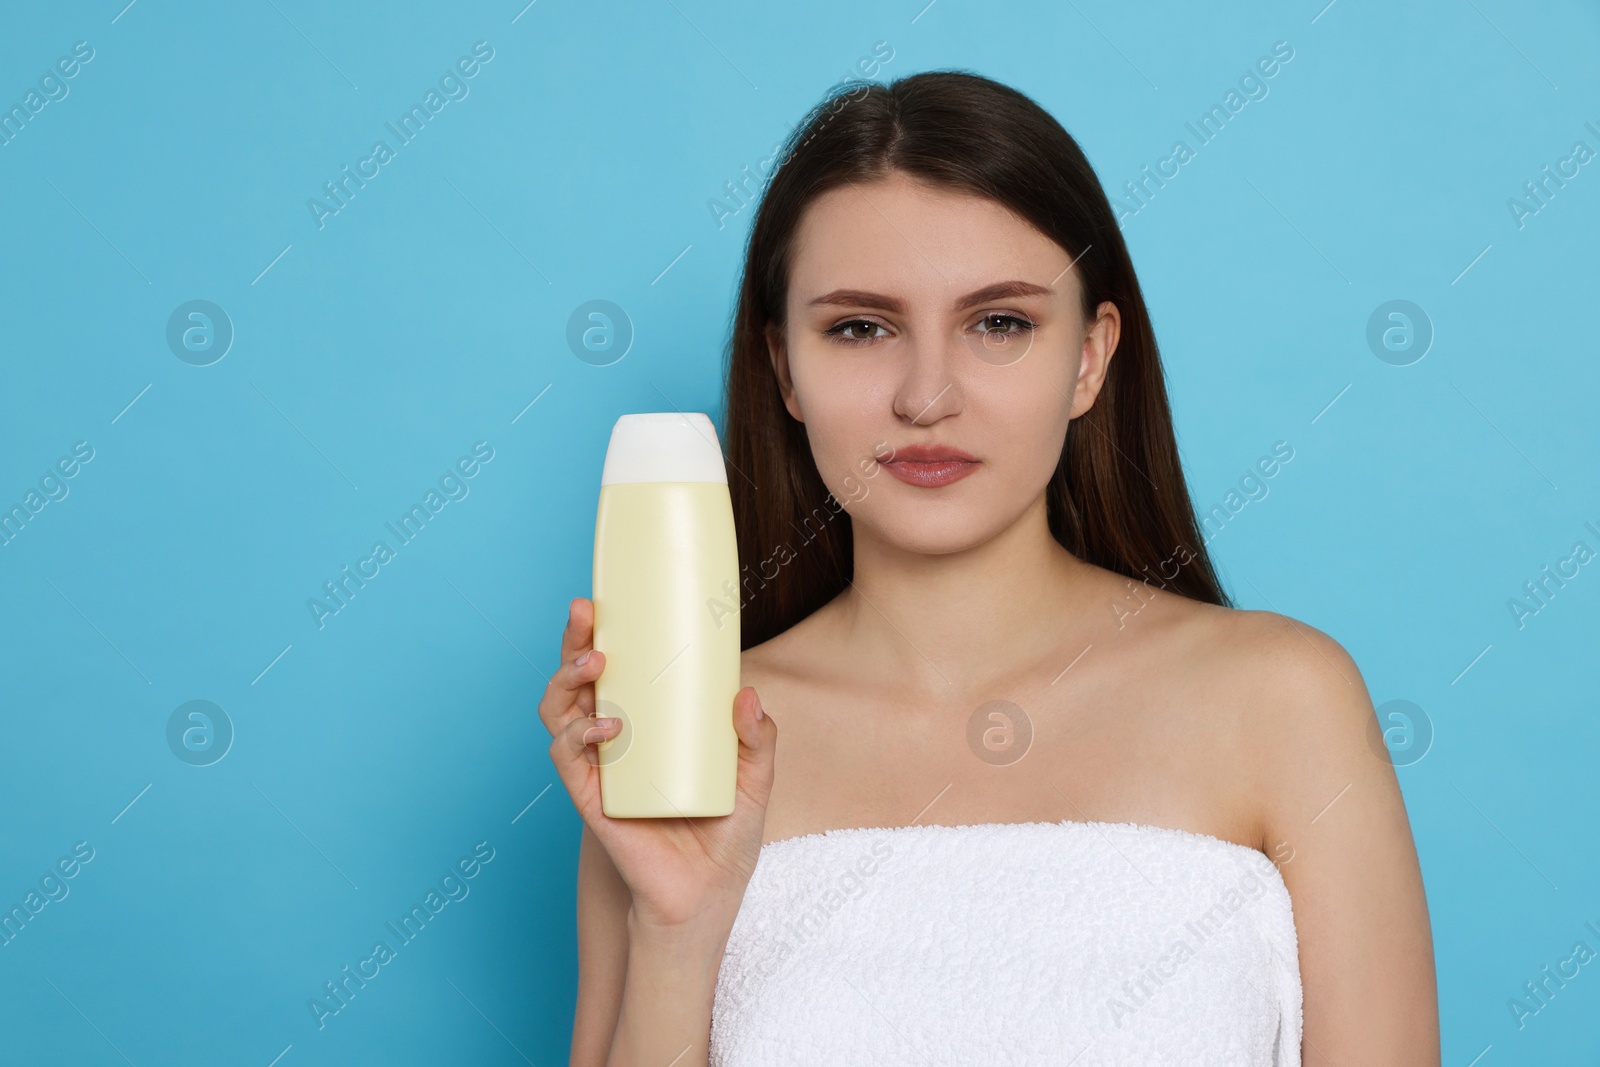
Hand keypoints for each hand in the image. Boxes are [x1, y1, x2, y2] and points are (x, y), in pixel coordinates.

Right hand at [539, 596, 777, 937]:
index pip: (620, 670)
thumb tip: (747, 693)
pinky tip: (607, 728)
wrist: (706, 898)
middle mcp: (616, 740)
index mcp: (649, 725)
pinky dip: (580, 737)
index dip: (607, 633)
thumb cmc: (725, 837)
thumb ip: (757, 738)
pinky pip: (568, 758)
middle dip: (575, 640)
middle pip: (579, 679)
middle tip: (587, 612)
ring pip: (561, 710)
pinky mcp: (591, 798)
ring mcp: (599, 767)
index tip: (609, 599)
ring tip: (595, 662)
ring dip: (568, 679)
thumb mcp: (754, 779)